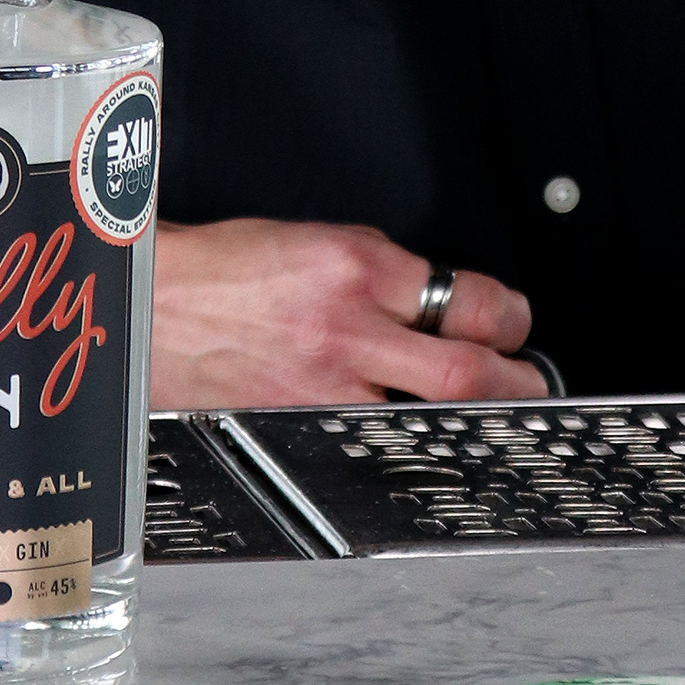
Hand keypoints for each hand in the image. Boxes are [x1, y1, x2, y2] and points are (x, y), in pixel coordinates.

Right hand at [151, 217, 546, 410]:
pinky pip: (368, 441)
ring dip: (464, 420)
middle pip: (465, 372)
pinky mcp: (298, 423)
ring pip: (424, 418)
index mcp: (358, 266)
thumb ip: (384, 274)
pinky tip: (408, 440)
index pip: (468, 298)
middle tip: (530, 386)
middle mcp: (347, 328)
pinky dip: (397, 441)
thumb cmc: (229, 270)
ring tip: (483, 419)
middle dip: (514, 384)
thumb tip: (441, 303)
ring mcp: (324, 387)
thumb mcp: (318, 242)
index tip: (513, 325)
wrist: (154, 304)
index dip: (508, 318)